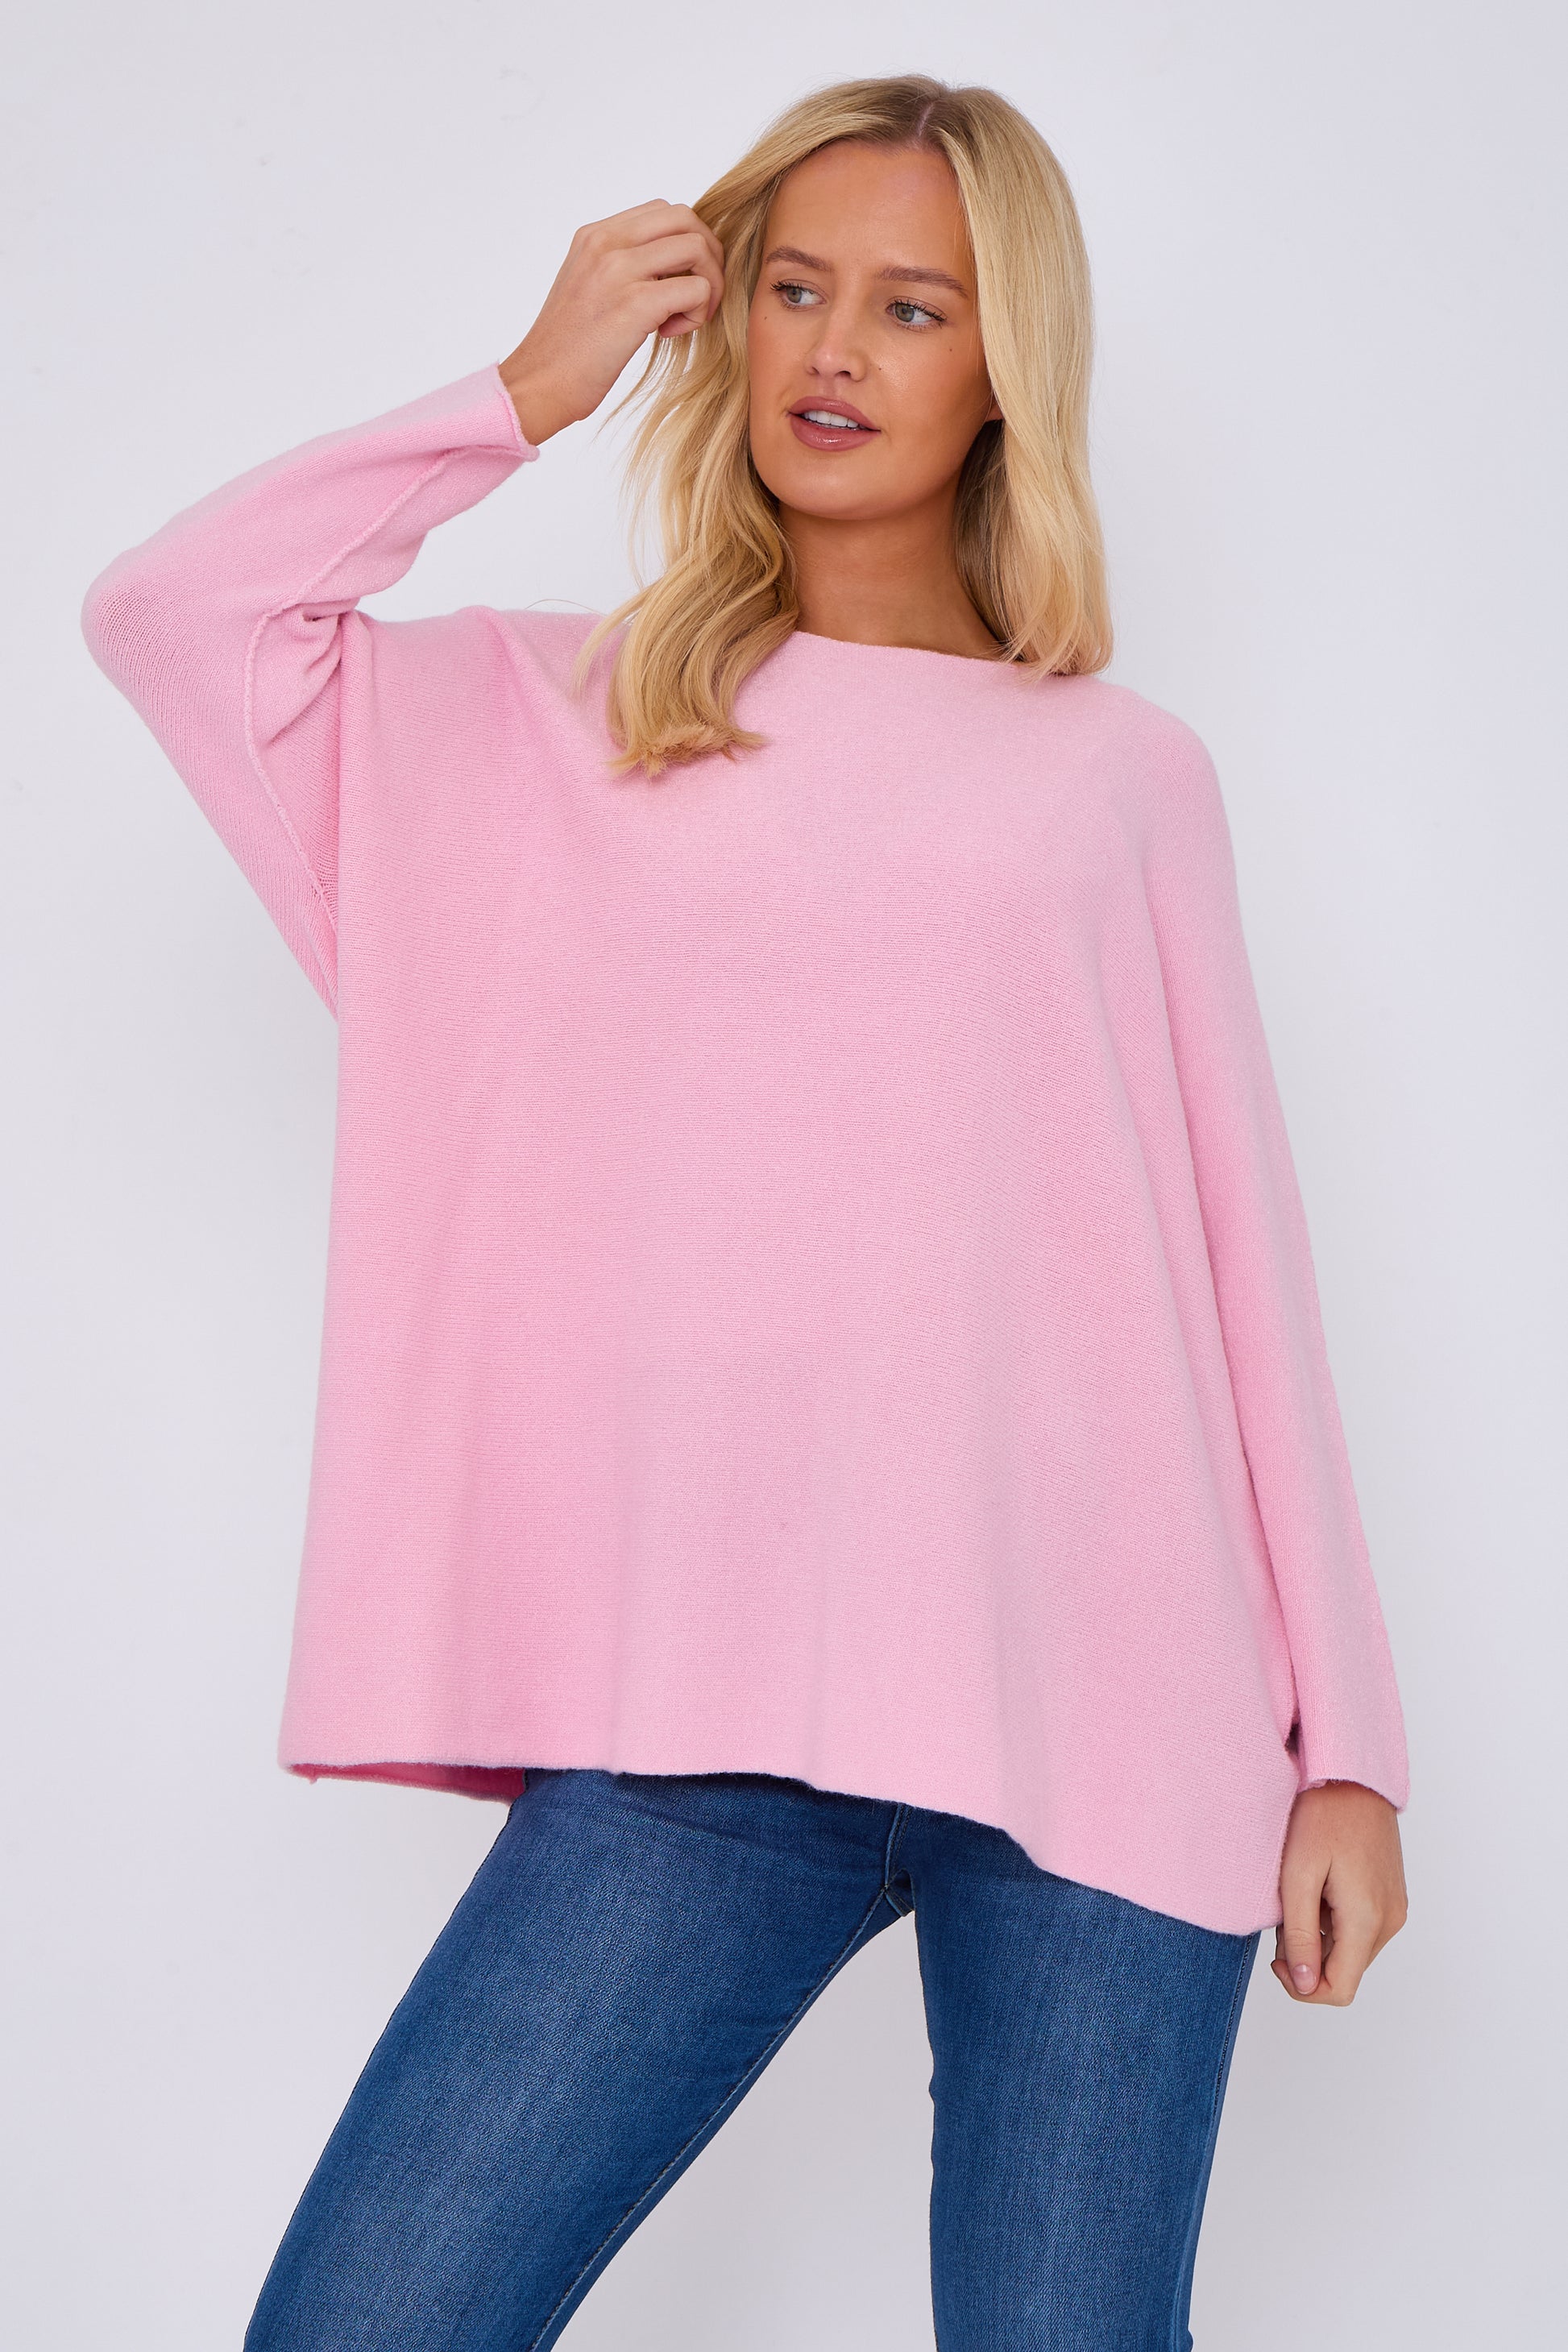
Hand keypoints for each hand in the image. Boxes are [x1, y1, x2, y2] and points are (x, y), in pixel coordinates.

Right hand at [498, 200, 726, 446]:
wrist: (537, 384)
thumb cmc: (565, 349)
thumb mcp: (585, 288)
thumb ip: (618, 266)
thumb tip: (664, 267)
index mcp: (593, 235)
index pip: (661, 211)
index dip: (682, 243)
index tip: (674, 282)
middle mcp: (605, 242)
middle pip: (685, 217)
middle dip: (707, 255)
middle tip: (697, 295)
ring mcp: (619, 269)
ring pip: (697, 247)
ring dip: (708, 284)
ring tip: (685, 316)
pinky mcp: (635, 303)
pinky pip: (697, 288)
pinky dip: (697, 313)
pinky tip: (669, 333)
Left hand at [1272, 1780, 1407, 2005]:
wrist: (1351, 1774)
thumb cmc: (1322, 1815)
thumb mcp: (1297, 1875)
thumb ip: (1301, 1935)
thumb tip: (1303, 1984)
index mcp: (1367, 1919)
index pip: (1339, 1989)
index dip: (1302, 1987)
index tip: (1276, 1956)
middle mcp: (1390, 1921)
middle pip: (1345, 1971)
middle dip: (1307, 1956)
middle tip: (1284, 1915)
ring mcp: (1394, 1908)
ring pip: (1351, 1951)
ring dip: (1320, 1937)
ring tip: (1301, 1894)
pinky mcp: (1392, 1896)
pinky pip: (1360, 1929)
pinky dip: (1334, 1921)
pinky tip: (1319, 1886)